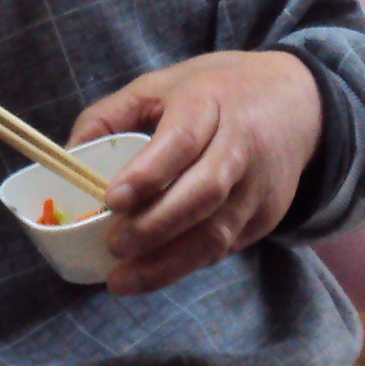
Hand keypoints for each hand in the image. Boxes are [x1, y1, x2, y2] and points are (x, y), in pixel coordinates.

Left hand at [68, 51, 320, 296]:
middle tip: (113, 246)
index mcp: (210, 102)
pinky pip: (224, 247)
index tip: (111, 201)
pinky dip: (186, 263)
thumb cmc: (215, 92)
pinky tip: (155, 270)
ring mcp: (259, 186)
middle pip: (202, 194)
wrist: (298, 104)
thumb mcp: (160, 85)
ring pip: (216, 234)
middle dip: (154, 227)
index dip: (147, 174)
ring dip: (167, 263)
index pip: (181, 141)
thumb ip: (109, 116)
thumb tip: (67, 158)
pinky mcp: (267, 217)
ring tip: (122, 280)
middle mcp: (242, 145)